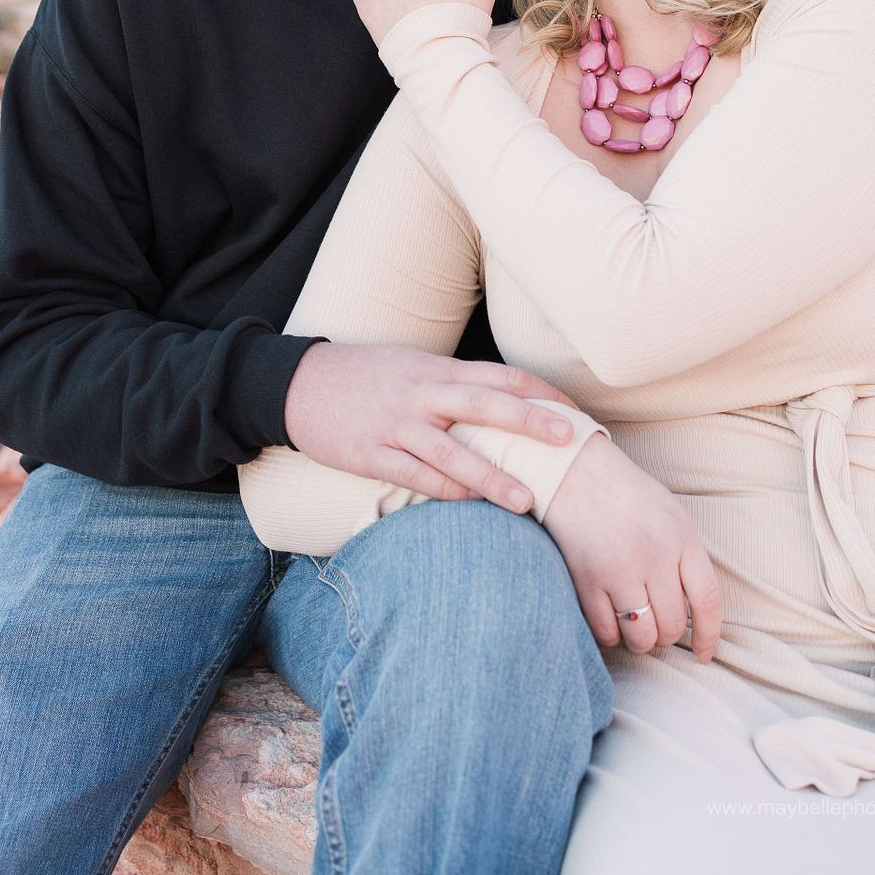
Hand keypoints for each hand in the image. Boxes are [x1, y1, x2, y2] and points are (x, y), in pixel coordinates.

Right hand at [284, 341, 585, 514]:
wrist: (299, 385)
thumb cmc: (367, 376)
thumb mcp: (415, 366)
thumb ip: (457, 384)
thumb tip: (508, 402)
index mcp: (438, 369)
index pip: (502, 375)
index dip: (541, 393)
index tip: (576, 413)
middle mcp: (423, 393)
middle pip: (486, 404)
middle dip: (530, 422)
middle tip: (571, 442)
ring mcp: (397, 425)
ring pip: (453, 451)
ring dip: (492, 477)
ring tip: (528, 501)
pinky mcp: (371, 454)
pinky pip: (415, 476)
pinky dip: (445, 492)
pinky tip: (471, 508)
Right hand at [543, 432, 722, 661]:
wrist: (574, 469)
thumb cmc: (626, 493)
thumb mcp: (670, 513)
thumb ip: (686, 556)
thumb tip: (696, 609)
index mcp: (680, 537)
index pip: (707, 601)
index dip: (709, 636)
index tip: (702, 654)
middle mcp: (654, 556)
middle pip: (671, 626)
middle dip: (665, 636)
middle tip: (655, 626)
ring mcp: (618, 570)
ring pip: (640, 637)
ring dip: (638, 640)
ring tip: (632, 624)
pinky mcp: (586, 579)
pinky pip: (606, 633)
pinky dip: (609, 635)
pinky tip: (608, 618)